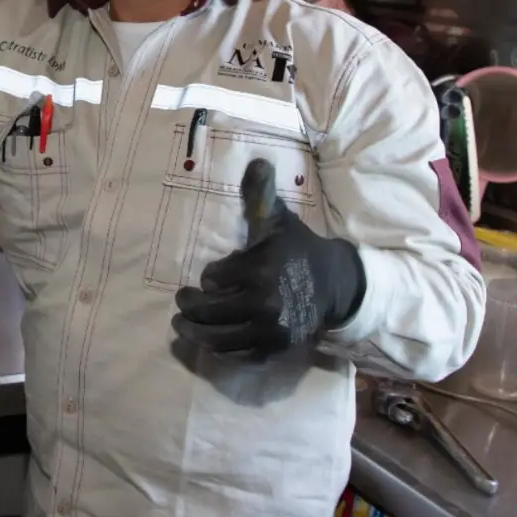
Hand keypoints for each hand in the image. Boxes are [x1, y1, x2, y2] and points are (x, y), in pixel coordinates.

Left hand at [172, 158, 365, 356]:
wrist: (334, 285)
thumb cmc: (296, 249)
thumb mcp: (277, 220)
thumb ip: (260, 195)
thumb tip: (256, 161)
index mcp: (261, 268)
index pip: (213, 278)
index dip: (208, 278)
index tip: (208, 278)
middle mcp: (264, 302)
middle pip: (209, 312)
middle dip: (188, 307)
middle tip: (181, 301)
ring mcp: (270, 331)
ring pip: (218, 338)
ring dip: (194, 333)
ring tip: (182, 326)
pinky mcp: (275, 350)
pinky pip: (237, 356)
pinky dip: (219, 351)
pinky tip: (209, 342)